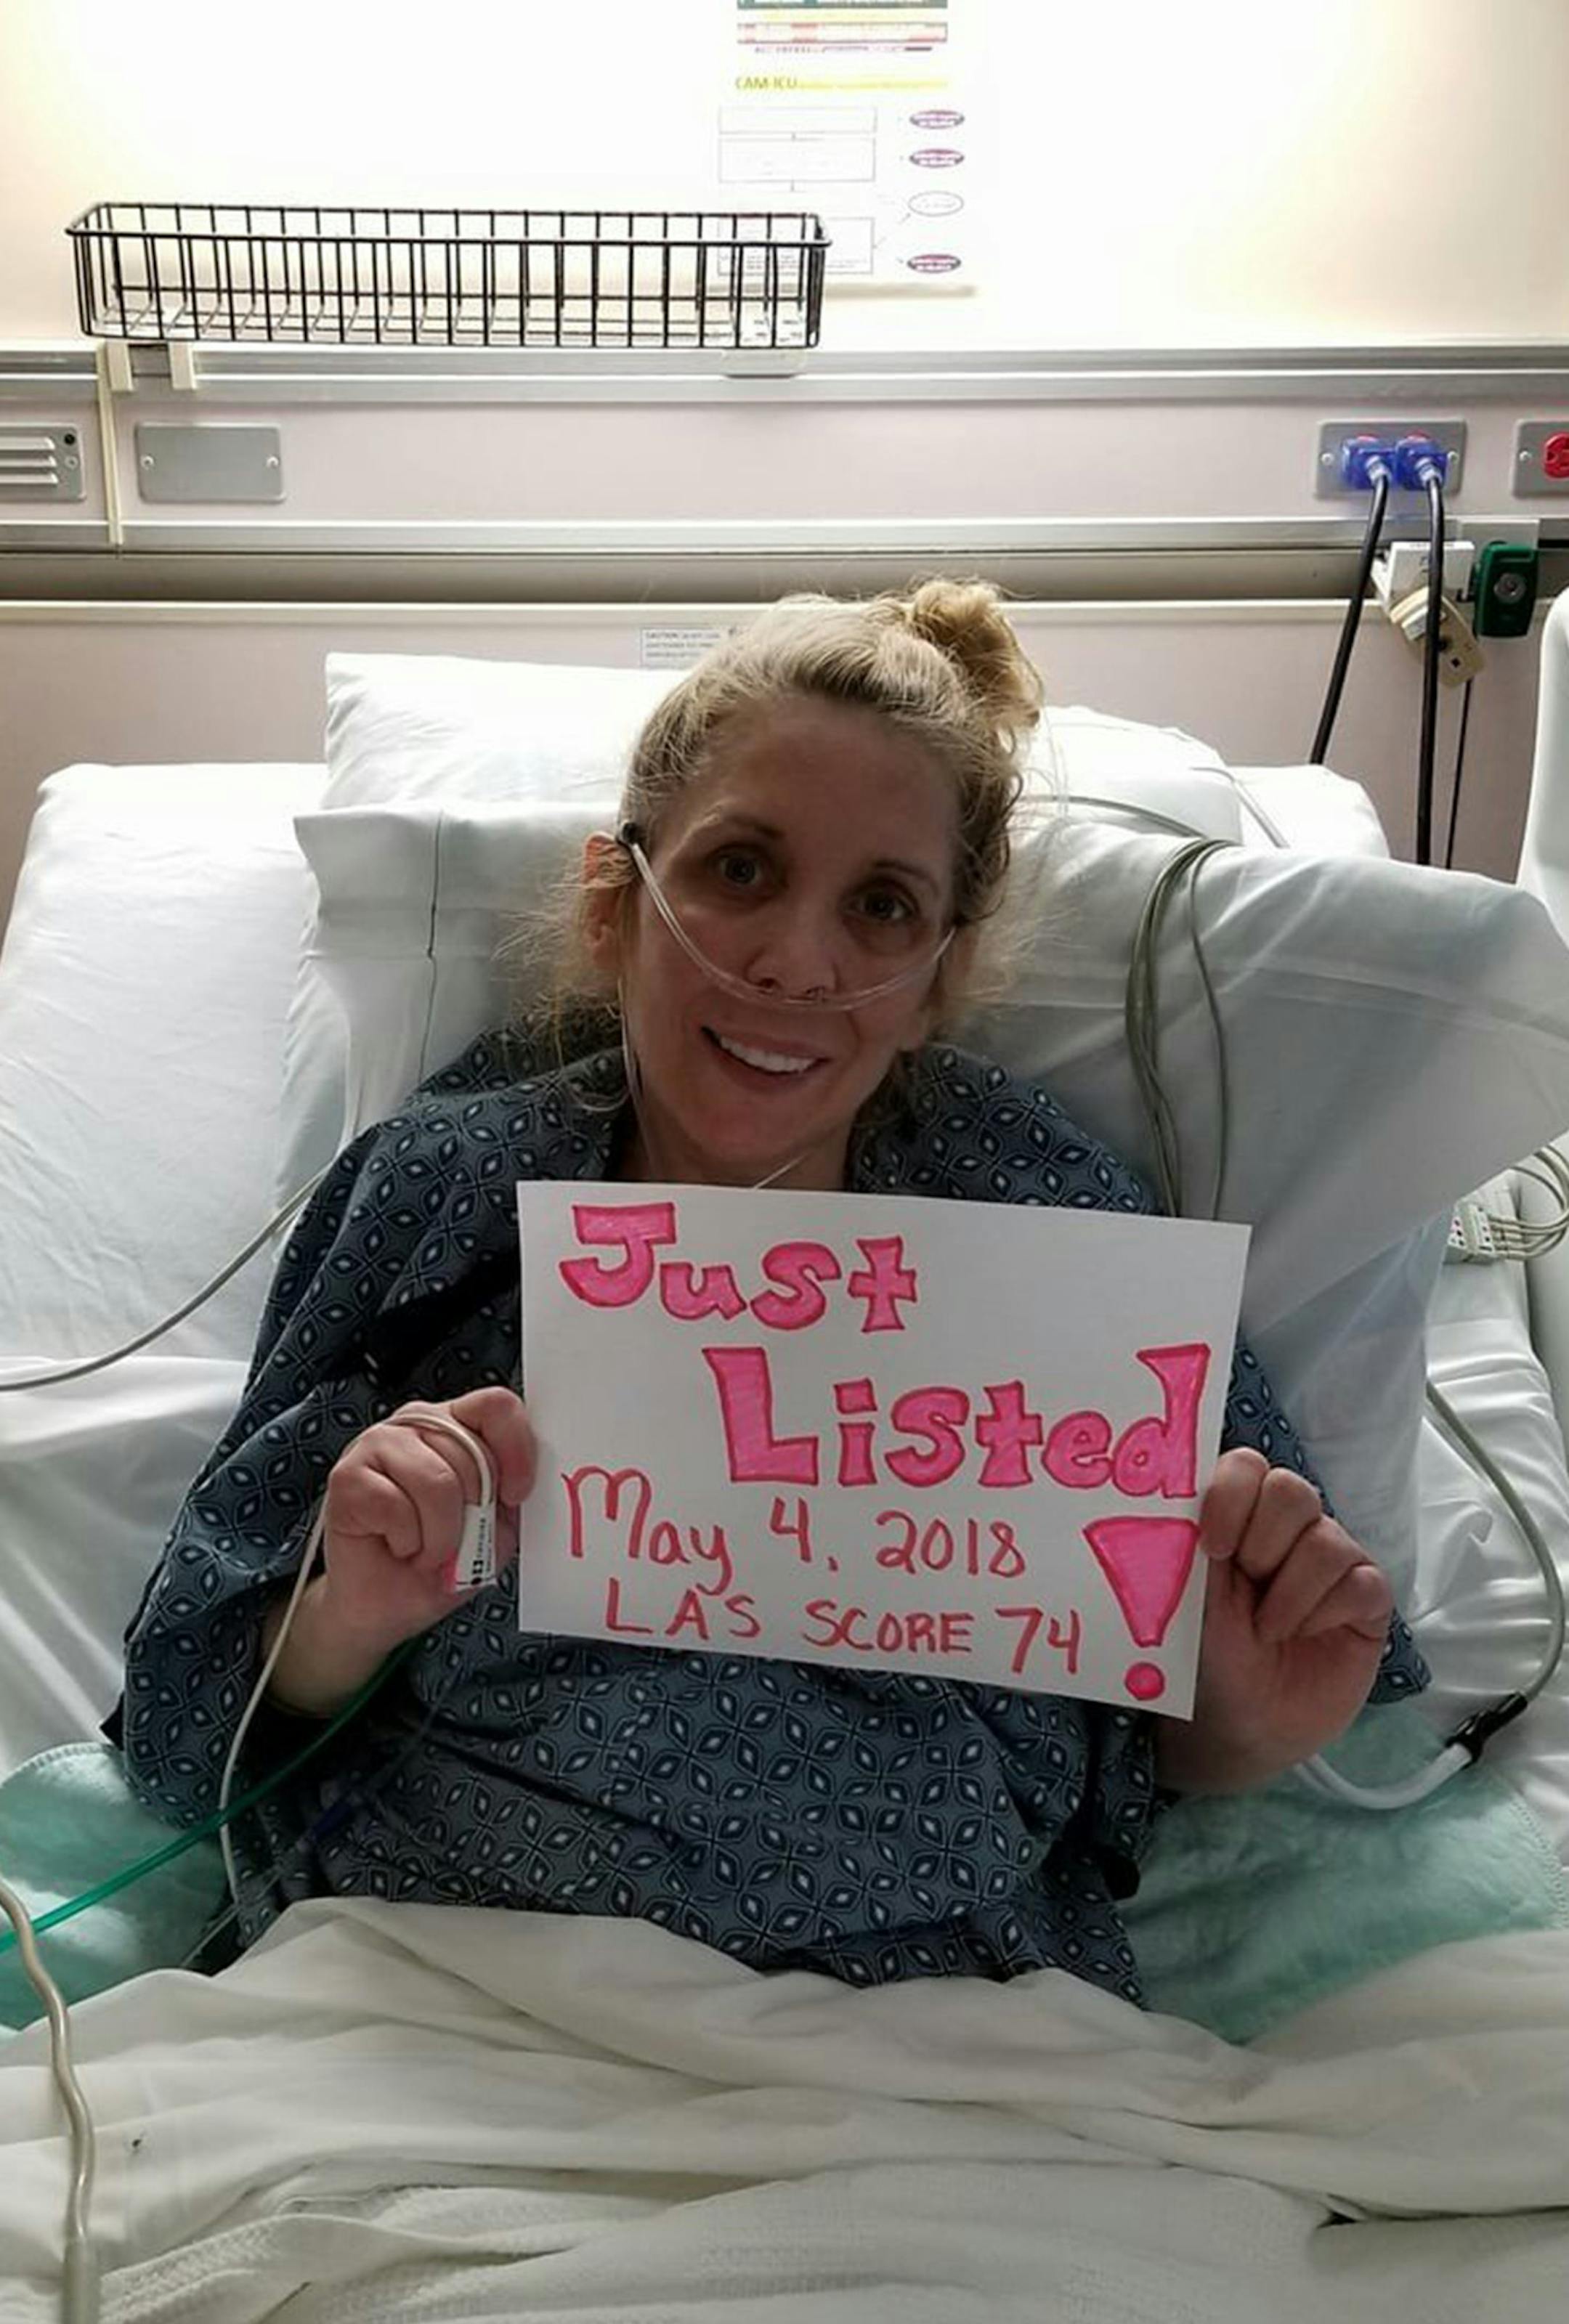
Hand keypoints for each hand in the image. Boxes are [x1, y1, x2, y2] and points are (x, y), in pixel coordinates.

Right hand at [316, 1386, 534, 1659]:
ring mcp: (378, 1443)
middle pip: (470, 1451)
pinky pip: (395, 1507)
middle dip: (473, 1513)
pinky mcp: (348, 1476)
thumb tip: (528, 1481)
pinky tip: (396, 1547)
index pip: (496, 1407)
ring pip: (436, 1481)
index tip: (516, 1494)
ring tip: (427, 1549)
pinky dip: (406, 1542)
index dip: (516, 1449)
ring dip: (441, 1536)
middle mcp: (417, 1423)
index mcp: (457, 1425)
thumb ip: (510, 1496)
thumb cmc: (442, 1560)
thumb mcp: (495, 1528)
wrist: (385, 1606)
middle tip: (457, 1541)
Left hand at [1152, 1448, 1391, 1795]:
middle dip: (1262, 1544)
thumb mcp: (1186, 1600)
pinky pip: (1362, 1581)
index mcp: (1236, 1517)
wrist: (1239, 1727)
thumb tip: (1177, 1493)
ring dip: (1290, 1594)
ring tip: (1269, 1630)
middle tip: (1246, 1587)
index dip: (1232, 1495)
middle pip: (1292, 1491)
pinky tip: (1306, 1637)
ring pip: (1328, 1539)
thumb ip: (1186, 1544)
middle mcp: (1287, 1530)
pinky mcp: (1366, 1599)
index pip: (1246, 1466)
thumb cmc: (1206, 1658)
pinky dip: (1326, 1612)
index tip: (1212, 1546)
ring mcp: (1332, 1561)